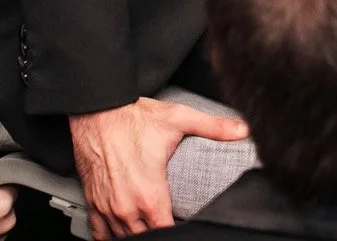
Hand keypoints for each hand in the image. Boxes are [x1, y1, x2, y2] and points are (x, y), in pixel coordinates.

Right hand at [71, 99, 249, 236]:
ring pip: (123, 238)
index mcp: (150, 194)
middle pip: (145, 237)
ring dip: (137, 233)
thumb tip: (243, 129)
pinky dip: (111, 235)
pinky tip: (122, 229)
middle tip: (167, 219)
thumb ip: (213, 126)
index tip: (183, 221)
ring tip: (149, 224)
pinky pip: (99, 233)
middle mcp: (127, 206)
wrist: (95, 110)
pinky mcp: (93, 201)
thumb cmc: (132, 116)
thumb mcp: (177, 118)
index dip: (178, 229)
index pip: (166, 231)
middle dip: (158, 231)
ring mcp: (108, 206)